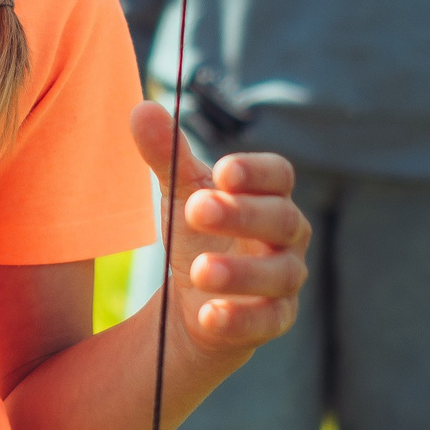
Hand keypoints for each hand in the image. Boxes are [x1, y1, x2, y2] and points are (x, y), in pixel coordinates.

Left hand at [127, 103, 308, 363]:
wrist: (196, 299)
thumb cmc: (200, 233)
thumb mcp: (180, 193)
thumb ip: (166, 154)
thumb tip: (141, 108)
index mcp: (269, 195)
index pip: (279, 175)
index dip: (255, 172)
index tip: (221, 171)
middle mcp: (288, 236)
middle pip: (282, 220)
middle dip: (242, 215)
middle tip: (196, 211)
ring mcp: (285, 280)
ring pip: (279, 274)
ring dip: (240, 272)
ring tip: (199, 271)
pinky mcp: (274, 319)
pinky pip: (267, 321)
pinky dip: (240, 319)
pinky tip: (208, 316)